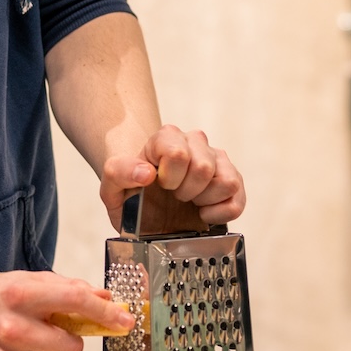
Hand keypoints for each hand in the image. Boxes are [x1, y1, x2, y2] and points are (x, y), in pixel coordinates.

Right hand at [0, 270, 130, 350]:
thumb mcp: (30, 281)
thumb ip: (70, 289)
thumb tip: (106, 299)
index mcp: (20, 295)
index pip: (74, 302)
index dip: (104, 312)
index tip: (124, 320)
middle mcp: (11, 328)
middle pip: (72, 348)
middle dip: (74, 341)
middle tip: (60, 331)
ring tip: (35, 340)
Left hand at [100, 123, 245, 229]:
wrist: (147, 204)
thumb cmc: (131, 192)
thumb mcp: (112, 186)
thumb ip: (119, 173)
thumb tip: (146, 173)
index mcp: (166, 137)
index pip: (179, 153)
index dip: (170, 178)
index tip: (161, 186)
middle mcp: (195, 141)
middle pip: (204, 168)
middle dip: (187, 192)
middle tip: (175, 196)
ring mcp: (217, 159)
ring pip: (227, 181)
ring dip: (206, 200)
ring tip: (191, 202)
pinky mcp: (232, 178)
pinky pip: (238, 197)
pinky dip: (222, 213)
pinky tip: (205, 213)